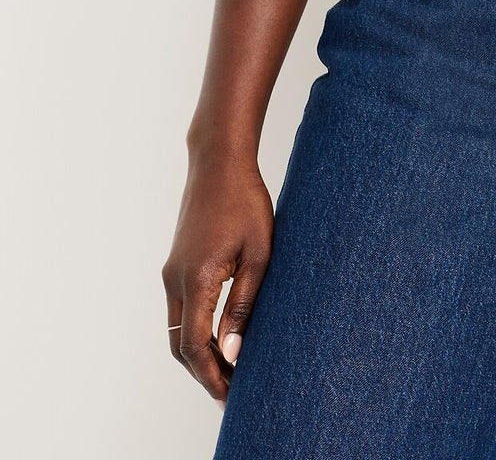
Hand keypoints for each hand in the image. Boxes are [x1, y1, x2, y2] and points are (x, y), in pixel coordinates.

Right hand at [161, 150, 274, 406]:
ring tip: (228, 370)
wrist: (219, 163)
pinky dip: (195, 332)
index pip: (196, 348)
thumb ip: (244, 304)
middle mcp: (175, 280)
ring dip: (198, 355)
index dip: (213, 378)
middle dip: (204, 374)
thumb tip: (232, 352)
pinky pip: (179, 310)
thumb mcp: (259, 254)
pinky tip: (219, 337)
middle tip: (231, 393)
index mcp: (196, 280)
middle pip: (180, 346)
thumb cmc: (246, 202)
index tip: (232, 397)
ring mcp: (171, 272)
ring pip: (176, 331)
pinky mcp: (175, 264)